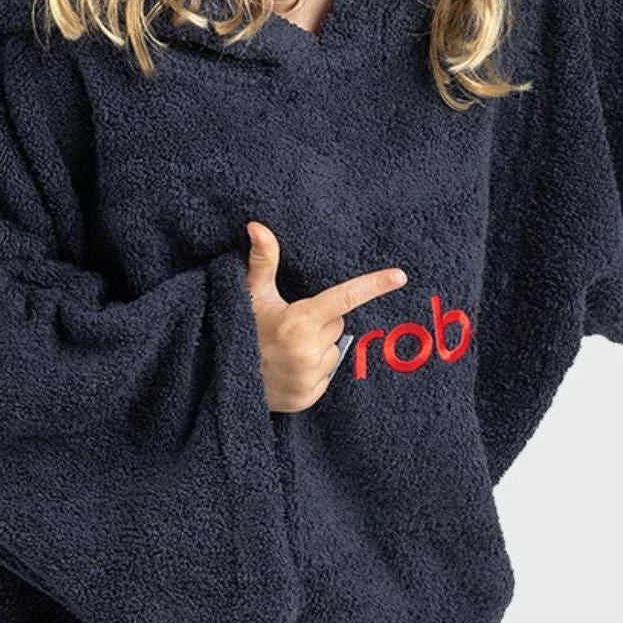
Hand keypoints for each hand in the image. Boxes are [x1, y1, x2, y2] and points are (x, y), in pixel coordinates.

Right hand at [243, 220, 407, 412]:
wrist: (223, 381)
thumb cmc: (240, 331)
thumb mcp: (252, 296)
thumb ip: (263, 261)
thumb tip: (257, 225)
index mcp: (299, 321)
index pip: (344, 298)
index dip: (373, 285)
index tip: (399, 276)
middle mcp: (308, 350)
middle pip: (337, 324)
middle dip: (320, 322)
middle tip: (291, 327)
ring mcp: (310, 377)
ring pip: (333, 351)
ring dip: (317, 348)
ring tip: (288, 350)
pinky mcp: (309, 397)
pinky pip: (326, 375)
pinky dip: (313, 371)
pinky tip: (290, 368)